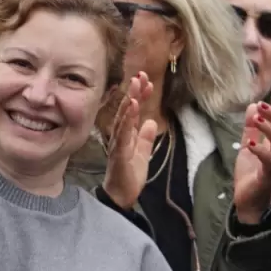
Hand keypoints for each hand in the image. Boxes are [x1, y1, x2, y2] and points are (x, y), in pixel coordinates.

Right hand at [102, 73, 158, 210]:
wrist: (121, 195)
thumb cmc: (129, 176)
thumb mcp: (143, 154)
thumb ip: (146, 138)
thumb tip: (152, 122)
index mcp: (127, 135)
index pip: (134, 112)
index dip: (140, 96)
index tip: (147, 81)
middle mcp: (121, 135)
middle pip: (127, 110)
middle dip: (134, 92)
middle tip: (140, 75)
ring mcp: (119, 142)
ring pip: (124, 117)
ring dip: (130, 100)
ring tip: (136, 85)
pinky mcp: (120, 151)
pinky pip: (124, 132)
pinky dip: (128, 118)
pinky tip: (133, 107)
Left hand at [233, 95, 270, 223]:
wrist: (249, 201)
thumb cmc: (252, 174)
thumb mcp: (249, 147)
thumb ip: (251, 129)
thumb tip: (253, 106)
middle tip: (263, 104)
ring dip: (269, 129)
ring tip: (257, 118)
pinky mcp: (268, 176)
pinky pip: (270, 162)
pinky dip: (261, 152)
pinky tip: (251, 144)